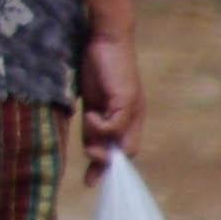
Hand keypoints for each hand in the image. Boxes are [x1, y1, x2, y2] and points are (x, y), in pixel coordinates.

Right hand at [79, 32, 142, 186]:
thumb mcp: (92, 100)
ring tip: (88, 139)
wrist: (106, 37)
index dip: (108, 166)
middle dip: (107, 164)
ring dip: (103, 147)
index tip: (91, 182)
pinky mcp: (126, 100)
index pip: (123, 150)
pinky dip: (101, 128)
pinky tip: (89, 115)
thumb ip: (92, 122)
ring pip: (124, 144)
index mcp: (127, 117)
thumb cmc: (98, 65)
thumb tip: (87, 146)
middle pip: (127, 152)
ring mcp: (132, 109)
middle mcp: (134, 116)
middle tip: (91, 171)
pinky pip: (116, 127)